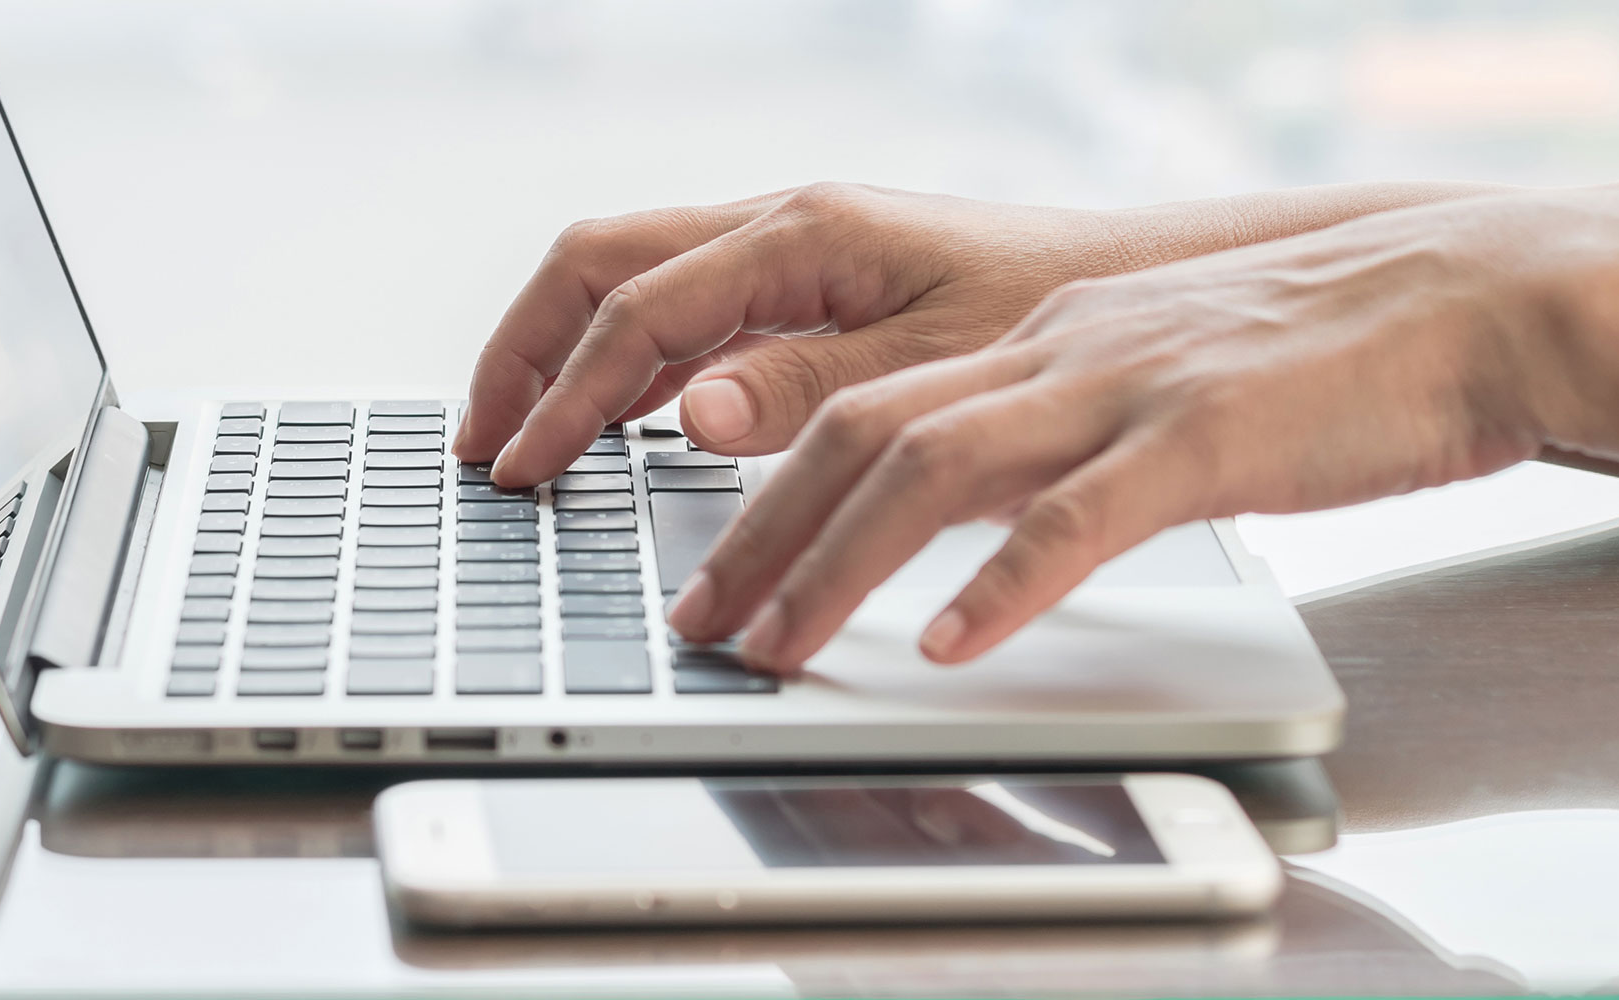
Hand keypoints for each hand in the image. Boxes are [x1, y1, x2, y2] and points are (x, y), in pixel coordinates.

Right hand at [453, 183, 1136, 484]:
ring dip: (566, 353)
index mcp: (802, 234)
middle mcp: (782, 226)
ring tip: (521, 435)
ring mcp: (789, 251)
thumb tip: (687, 412)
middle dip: (525, 349)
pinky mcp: (806, 285)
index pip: (637, 309)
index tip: (520, 466)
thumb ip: (805, 390)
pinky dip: (628, 363)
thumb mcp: (933, 370)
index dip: (564, 393)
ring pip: (631, 279)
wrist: (1135, 292)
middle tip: (484, 443)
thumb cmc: (1056, 323)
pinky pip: (684, 310)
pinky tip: (617, 423)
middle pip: (599, 263)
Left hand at [668, 195, 1602, 671]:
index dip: (763, 490)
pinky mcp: (1205, 435)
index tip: (712, 572)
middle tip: (699, 624)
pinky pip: (1081, 512)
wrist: (1464, 303)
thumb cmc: (1312, 361)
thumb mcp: (1146, 382)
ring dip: (837, 562)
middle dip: (760, 534)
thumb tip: (964, 515)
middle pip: (860, 429)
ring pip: (934, 461)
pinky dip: (1006, 581)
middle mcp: (1055, 348)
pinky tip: (952, 643)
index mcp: (1037, 337)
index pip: (860, 402)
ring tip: (775, 647)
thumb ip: (1053, 433)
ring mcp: (1124, 385)